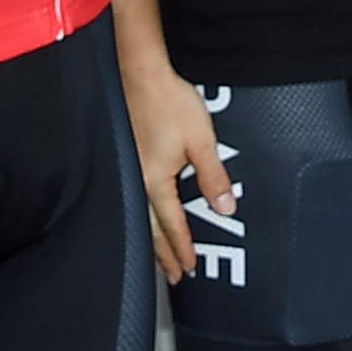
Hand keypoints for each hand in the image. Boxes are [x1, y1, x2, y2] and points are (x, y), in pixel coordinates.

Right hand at [123, 60, 229, 283]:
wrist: (141, 73)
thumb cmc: (170, 102)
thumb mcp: (201, 140)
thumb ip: (214, 177)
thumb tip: (226, 208)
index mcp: (156, 181)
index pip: (172, 225)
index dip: (182, 248)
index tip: (190, 268)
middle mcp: (137, 180)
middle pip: (150, 228)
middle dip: (162, 254)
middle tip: (172, 277)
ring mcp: (128, 168)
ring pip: (139, 215)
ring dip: (150, 238)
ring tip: (157, 256)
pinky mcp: (125, 156)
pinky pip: (133, 198)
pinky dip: (141, 216)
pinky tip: (143, 215)